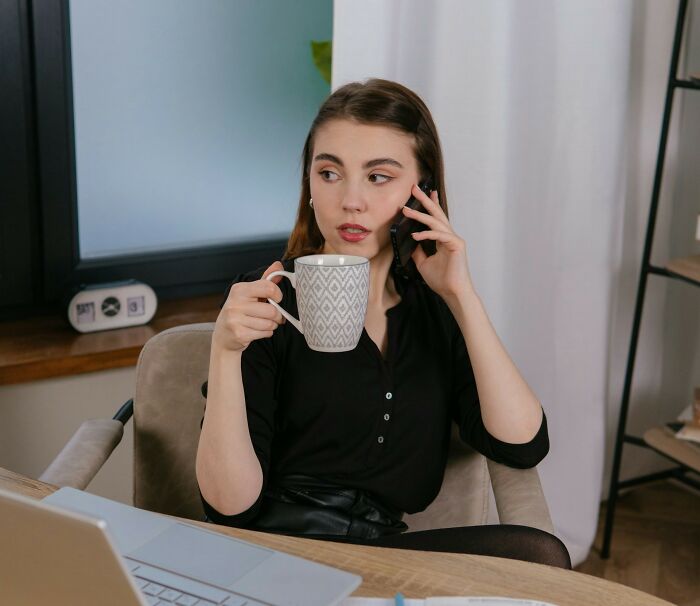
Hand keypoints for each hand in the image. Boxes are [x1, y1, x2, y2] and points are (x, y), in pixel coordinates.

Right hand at [212, 261, 286, 352]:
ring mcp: (236, 320)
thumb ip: (265, 281)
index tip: (276, 299)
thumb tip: (278, 265)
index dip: (278, 295)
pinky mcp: (239, 334)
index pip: (269, 288)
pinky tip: (257, 331)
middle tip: (273, 316)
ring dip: (272, 325)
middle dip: (277, 316)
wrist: (223, 335)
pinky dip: (266, 333)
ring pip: (269, 323)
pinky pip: (265, 333)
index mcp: (239, 289)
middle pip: (272, 310)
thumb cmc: (240, 312)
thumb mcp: (250, 294)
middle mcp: (235, 303)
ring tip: (263, 323)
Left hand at [402, 184, 474, 300]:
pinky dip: (426, 235)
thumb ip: (418, 251)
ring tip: (406, 210)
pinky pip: (439, 235)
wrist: (452, 292)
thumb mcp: (423, 263)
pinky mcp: (456, 245)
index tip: (425, 192)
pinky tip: (415, 235)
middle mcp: (449, 236)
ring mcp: (454, 239)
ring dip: (420, 215)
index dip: (430, 204)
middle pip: (436, 214)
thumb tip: (409, 241)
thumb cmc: (441, 280)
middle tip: (414, 188)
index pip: (435, 218)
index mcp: (443, 239)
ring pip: (436, 222)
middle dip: (425, 200)